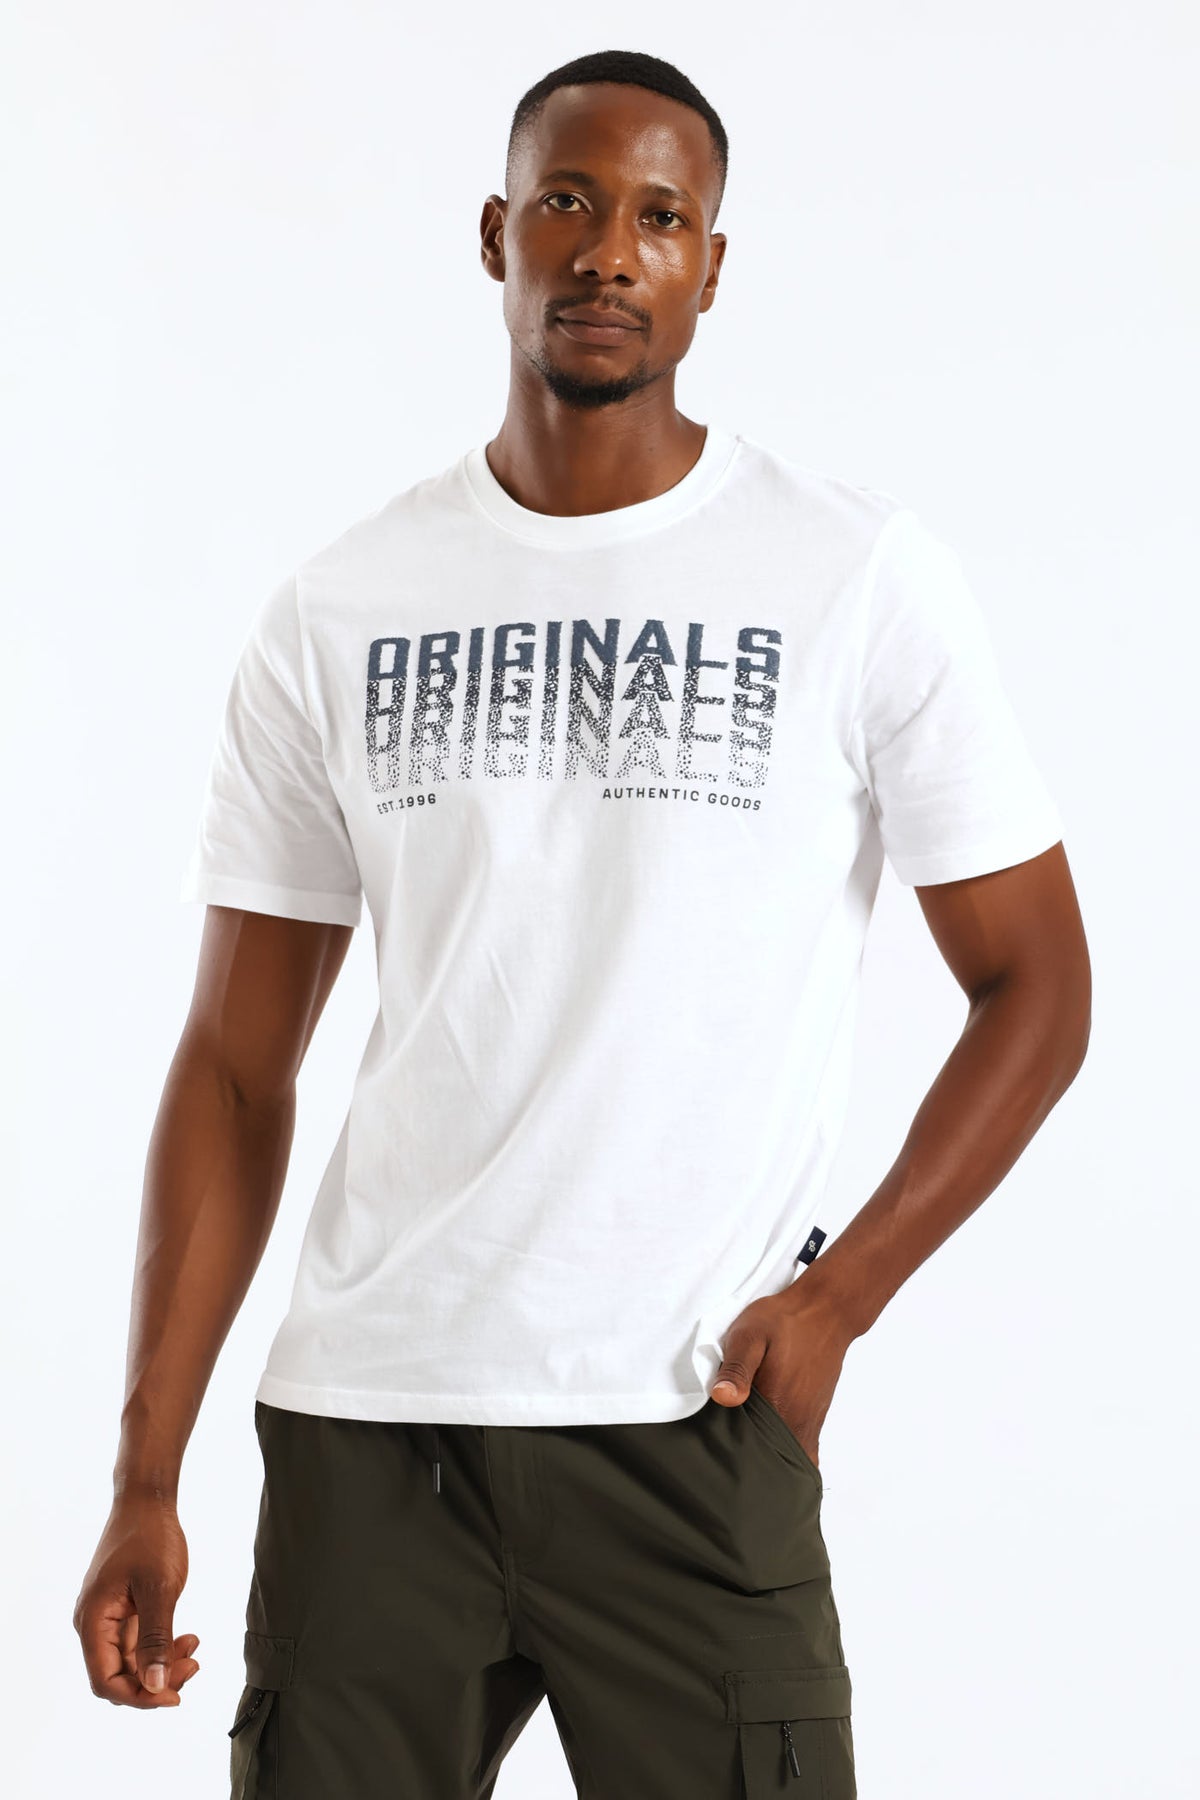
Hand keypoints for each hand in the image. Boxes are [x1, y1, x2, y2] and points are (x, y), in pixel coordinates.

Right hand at [73, 1493, 200, 1706]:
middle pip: (119, 1675)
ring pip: (132, 1661)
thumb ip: (156, 1638)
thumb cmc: (151, 1537)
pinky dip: (162, 1646)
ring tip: (194, 1648)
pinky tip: (188, 1639)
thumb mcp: (160, 1588)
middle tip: (194, 1667)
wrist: (147, 1500)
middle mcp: (95, 1625)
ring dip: (163, 1663)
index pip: (105, 1681)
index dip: (138, 1697)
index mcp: (93, 1621)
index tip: (174, 1695)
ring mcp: (109, 1617)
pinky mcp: (124, 1610)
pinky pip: (139, 1643)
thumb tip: (153, 1686)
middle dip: (156, 1680)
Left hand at [709, 1280, 855, 1469]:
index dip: (732, 1455)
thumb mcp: (749, 1336)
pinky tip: (765, 1437)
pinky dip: (783, 1448)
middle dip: (749, 1462)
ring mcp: (809, 1421)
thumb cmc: (784, 1321)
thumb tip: (722, 1398)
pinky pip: (799, 1445)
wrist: (825, 1311)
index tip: (717, 1454)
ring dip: (767, 1455)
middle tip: (727, 1453)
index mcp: (778, 1406)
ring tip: (743, 1446)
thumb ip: (736, 1368)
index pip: (750, 1450)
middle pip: (770, 1459)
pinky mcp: (815, 1416)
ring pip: (786, 1455)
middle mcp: (797, 1421)